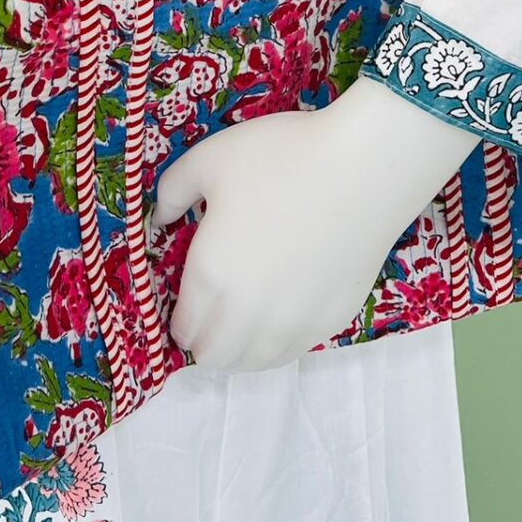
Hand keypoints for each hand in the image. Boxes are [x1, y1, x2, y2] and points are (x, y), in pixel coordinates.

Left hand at [151, 75, 480, 372]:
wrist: (364, 169)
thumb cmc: (282, 157)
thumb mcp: (211, 159)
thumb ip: (172, 191)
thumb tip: (156, 219)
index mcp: (211, 274)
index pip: (183, 327)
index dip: (178, 320)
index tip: (183, 304)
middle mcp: (248, 312)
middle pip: (214, 356)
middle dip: (203, 341)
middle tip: (208, 317)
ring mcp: (293, 323)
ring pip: (254, 364)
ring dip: (239, 351)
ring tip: (240, 324)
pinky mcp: (331, 321)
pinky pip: (294, 353)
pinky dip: (277, 345)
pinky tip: (279, 318)